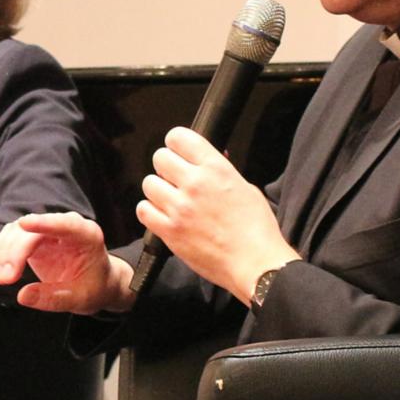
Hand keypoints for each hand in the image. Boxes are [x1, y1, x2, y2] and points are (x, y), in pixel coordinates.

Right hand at [0, 211, 134, 313]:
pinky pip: (10, 238)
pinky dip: (1, 254)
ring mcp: (46, 229)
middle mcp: (65, 226)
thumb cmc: (93, 288)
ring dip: (4, 253)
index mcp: (87, 235)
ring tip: (2, 279)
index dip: (45, 222)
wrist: (95, 283)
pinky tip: (2, 272)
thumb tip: (22, 296)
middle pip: (32, 231)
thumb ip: (55, 298)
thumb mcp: (81, 299)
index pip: (65, 224)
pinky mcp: (31, 237)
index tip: (25, 224)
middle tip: (4, 280)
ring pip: (16, 231)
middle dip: (14, 252)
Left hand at [138, 127, 297, 303]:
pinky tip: (163, 216)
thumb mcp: (246, 188)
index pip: (178, 137)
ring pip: (148, 183)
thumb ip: (222, 172)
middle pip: (159, 158)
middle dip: (166, 167)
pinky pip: (143, 210)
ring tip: (171, 201)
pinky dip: (150, 212)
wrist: (255, 263)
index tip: (178, 153)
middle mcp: (194, 183)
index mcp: (216, 168)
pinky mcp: (169, 231)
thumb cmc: (256, 229)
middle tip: (175, 179)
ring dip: (158, 191)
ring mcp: (179, 207)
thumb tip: (210, 159)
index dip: (176, 144)